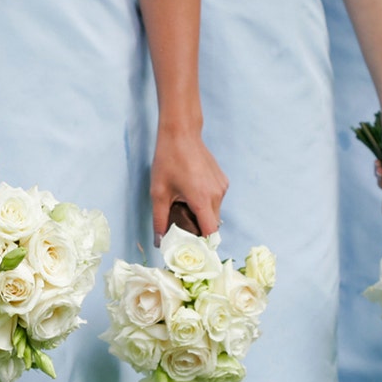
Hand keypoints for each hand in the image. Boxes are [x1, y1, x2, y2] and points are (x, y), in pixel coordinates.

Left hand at [150, 126, 227, 242]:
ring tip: (184, 206)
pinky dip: (206, 204)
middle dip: (199, 230)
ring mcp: (222, 187)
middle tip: (182, 228)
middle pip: (213, 224)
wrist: (181, 133)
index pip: (210, 233)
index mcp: (202, 199)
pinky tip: (191, 194)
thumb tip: (158, 242)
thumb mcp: (158, 193)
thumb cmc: (168, 160)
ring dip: (202, 215)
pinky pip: (216, 200)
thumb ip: (159, 220)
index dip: (202, 244)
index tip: (191, 248)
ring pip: (215, 213)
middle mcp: (217, 194)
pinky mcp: (222, 181)